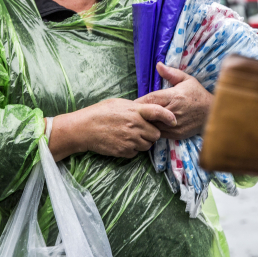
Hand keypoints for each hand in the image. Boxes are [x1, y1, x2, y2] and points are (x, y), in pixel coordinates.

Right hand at [49, 98, 175, 160]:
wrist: (84, 129)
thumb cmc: (100, 112)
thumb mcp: (120, 103)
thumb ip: (136, 107)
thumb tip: (147, 110)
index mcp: (135, 111)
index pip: (158, 113)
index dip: (169, 117)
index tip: (174, 121)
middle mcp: (135, 125)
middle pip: (156, 134)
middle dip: (152, 133)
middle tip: (142, 130)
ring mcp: (130, 140)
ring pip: (148, 145)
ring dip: (143, 142)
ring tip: (131, 135)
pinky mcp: (125, 151)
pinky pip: (137, 153)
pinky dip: (133, 149)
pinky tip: (123, 142)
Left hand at [134, 63, 211, 138]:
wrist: (212, 113)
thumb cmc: (197, 94)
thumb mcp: (186, 79)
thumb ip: (171, 73)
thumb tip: (158, 65)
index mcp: (174, 96)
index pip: (150, 99)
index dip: (139, 102)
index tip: (132, 103)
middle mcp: (173, 111)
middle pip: (149, 113)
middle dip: (140, 113)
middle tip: (133, 112)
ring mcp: (174, 124)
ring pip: (152, 125)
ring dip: (146, 122)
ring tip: (141, 119)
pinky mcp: (175, 134)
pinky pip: (158, 133)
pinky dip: (153, 129)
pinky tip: (152, 125)